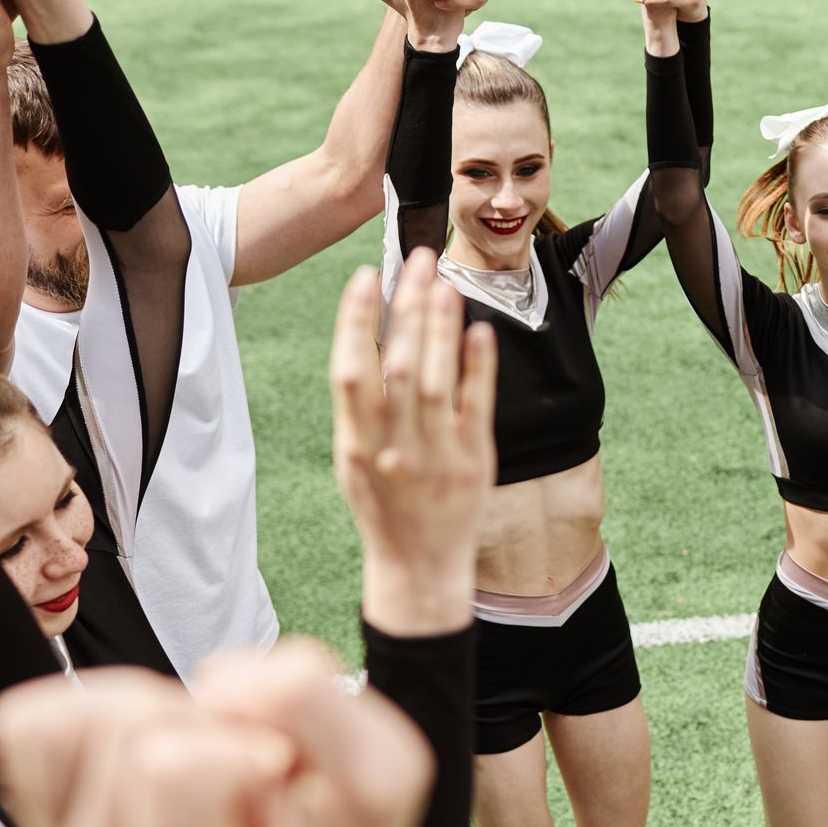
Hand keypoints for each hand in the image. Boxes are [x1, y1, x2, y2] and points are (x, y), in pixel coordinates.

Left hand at [0, 643, 431, 826]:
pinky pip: (29, 724)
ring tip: (213, 763)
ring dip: (164, 713)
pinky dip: (102, 705)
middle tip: (247, 766)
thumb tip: (215, 680)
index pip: (167, 767)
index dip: (243, 739)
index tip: (281, 776)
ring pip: (85, 722)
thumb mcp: (385, 773)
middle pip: (133, 736)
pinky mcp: (35, 820)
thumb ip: (321, 711)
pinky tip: (158, 748)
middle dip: (206, 721)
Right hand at [332, 251, 495, 632]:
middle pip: (396, 365)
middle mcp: (392, 448)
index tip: (365, 278)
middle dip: (407, 307)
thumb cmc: (384, 505)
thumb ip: (361, 407)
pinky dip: (476, 366)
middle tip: (419, 261)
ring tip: (445, 285)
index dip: (355, 321)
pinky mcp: (473, 462)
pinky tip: (477, 331)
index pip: (350, 371)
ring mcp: (435, 455)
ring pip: (435, 380)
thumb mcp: (355, 459)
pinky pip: (475, 406)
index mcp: (356, 443)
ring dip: (439, 328)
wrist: (418, 565)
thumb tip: (368, 338)